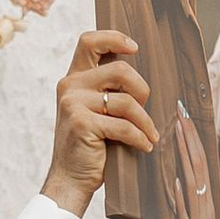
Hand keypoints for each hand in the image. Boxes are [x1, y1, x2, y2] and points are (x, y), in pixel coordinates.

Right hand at [45, 29, 155, 213]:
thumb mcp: (96, 112)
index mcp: (73, 79)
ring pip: (126, 101)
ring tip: (149, 135)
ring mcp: (73, 104)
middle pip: (120, 70)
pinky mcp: (81, 123)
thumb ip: (108, 91)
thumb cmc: (90, 147)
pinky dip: (139, 137)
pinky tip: (145, 146)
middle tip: (145, 109)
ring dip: (145, 121)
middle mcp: (70, 86)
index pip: (89, 41)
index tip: (134, 48)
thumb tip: (143, 79)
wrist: (70, 179)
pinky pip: (123, 125)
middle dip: (142, 91)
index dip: (114, 38)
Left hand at [167, 100, 216, 218]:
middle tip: (180, 114)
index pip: (200, 158)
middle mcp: (206, 199)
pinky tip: (177, 183)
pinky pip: (188, 212)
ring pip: (194, 180)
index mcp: (206, 192)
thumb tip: (178, 179)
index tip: (184, 118)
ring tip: (176, 134)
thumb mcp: (198, 210)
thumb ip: (190, 195)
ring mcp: (200, 214)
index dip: (192, 138)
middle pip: (198, 162)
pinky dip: (183, 197)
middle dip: (189, 137)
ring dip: (185, 156)